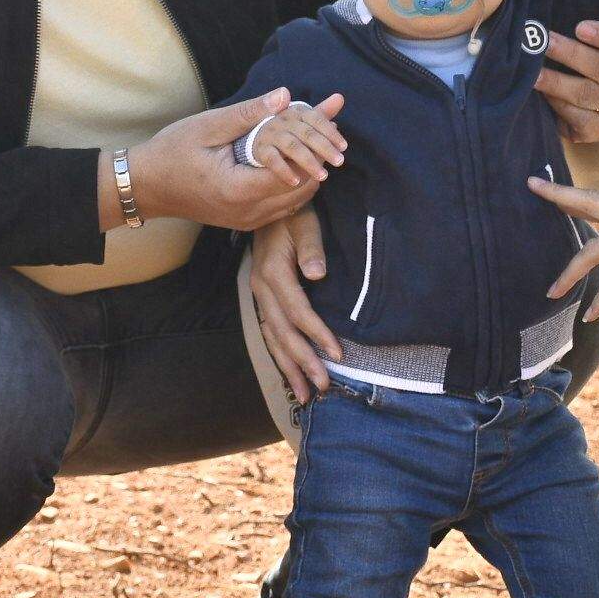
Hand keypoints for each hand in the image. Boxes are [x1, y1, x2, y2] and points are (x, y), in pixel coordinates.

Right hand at [125, 89, 346, 232]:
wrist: (146, 186)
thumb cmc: (172, 152)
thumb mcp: (208, 126)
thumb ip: (249, 114)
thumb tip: (285, 96)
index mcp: (239, 189)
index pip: (296, 173)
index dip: (314, 147)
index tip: (326, 122)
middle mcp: (248, 213)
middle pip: (303, 190)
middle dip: (318, 160)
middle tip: (330, 131)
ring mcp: (247, 221)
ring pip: (297, 202)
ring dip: (310, 173)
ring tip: (318, 143)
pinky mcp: (245, 222)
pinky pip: (282, 207)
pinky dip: (295, 186)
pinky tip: (297, 163)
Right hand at [247, 208, 338, 403]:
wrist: (267, 203)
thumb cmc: (293, 212)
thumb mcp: (305, 222)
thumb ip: (312, 247)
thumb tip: (316, 274)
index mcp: (273, 273)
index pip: (298, 312)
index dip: (317, 334)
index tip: (338, 355)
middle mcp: (262, 289)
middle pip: (283, 333)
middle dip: (304, 362)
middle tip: (324, 386)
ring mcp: (260, 296)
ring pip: (273, 339)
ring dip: (290, 367)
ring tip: (306, 394)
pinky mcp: (263, 299)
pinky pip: (270, 332)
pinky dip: (281, 355)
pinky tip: (291, 372)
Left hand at [536, 21, 598, 145]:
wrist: (578, 107)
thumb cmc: (579, 65)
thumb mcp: (585, 46)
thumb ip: (576, 35)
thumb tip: (543, 24)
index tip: (580, 28)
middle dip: (569, 53)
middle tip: (545, 43)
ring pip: (585, 93)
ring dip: (556, 82)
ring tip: (533, 74)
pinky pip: (578, 117)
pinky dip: (558, 105)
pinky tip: (543, 96)